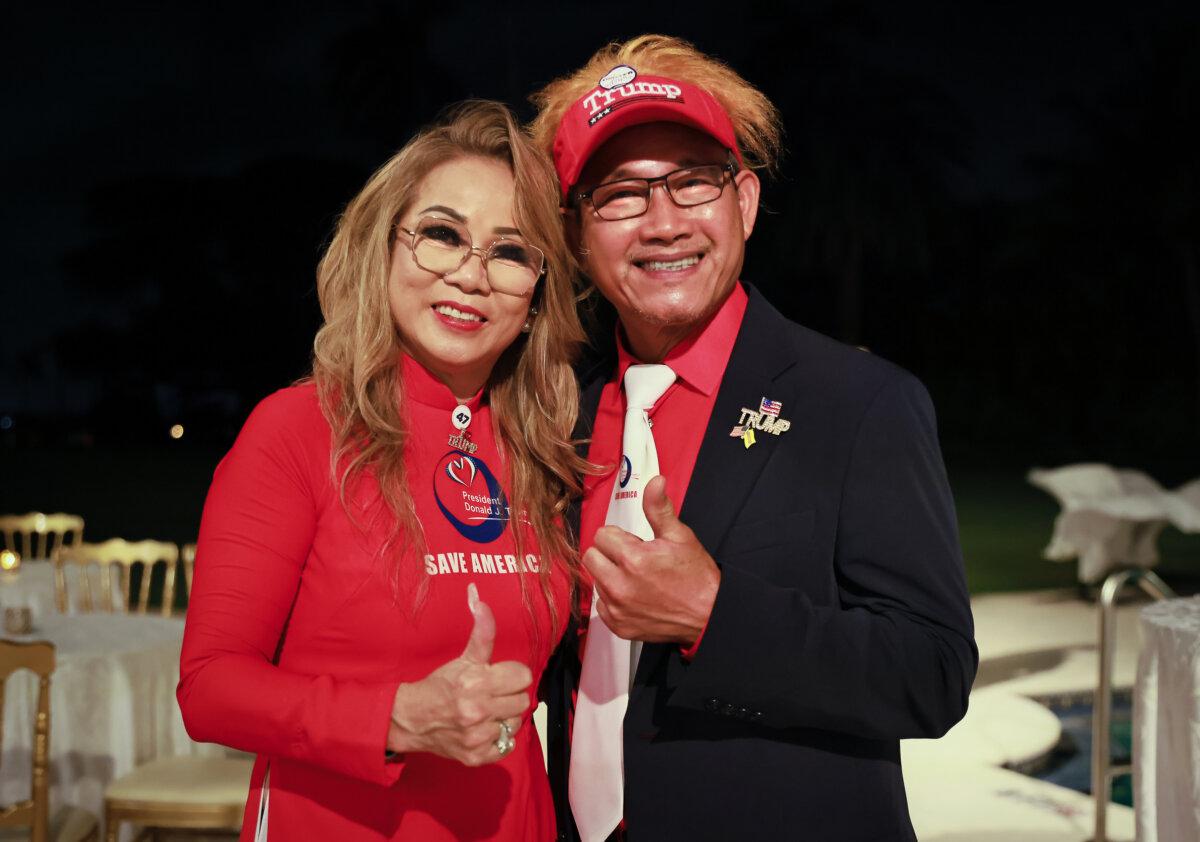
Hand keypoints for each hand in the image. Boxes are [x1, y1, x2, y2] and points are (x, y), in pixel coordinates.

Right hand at [386, 583, 531, 765]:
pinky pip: (506, 745)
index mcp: (476, 682)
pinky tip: (483, 729)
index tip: (499, 676)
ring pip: (516, 723)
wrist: (411, 719)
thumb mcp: (463, 657)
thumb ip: (482, 630)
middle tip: (493, 693)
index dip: (512, 674)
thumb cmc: (440, 686)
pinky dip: (498, 738)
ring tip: (488, 711)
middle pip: (523, 700)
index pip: (523, 676)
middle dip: (510, 695)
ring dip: (505, 717)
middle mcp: (477, 710)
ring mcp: (477, 736)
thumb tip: (479, 596)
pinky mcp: (476, 757)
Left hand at [583, 476, 720, 644]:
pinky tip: (635, 596)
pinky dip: (613, 600)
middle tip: (633, 559)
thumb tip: (655, 482)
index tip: (636, 544)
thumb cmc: (696, 577)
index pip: (602, 535)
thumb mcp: (679, 536)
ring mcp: (618, 609)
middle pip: (591, 556)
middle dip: (609, 554)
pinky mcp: (618, 626)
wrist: (708, 615)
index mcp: (633, 559)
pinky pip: (601, 606)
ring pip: (595, 581)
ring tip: (637, 579)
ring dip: (610, 576)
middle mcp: (620, 586)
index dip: (620, 537)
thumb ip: (659, 508)